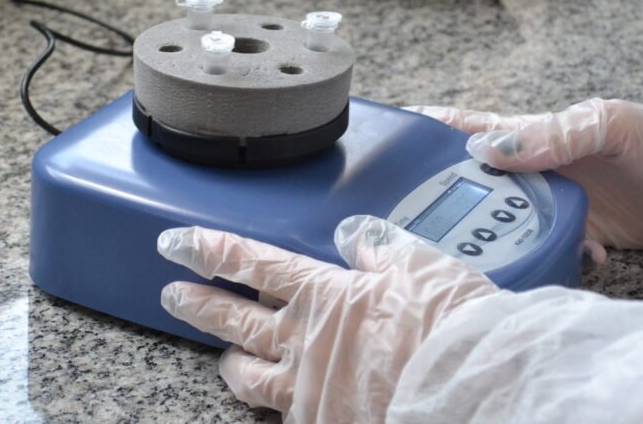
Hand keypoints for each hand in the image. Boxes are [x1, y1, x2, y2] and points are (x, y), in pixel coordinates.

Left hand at [157, 216, 498, 420]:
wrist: (469, 391)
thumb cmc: (451, 326)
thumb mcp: (423, 266)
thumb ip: (382, 247)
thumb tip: (355, 236)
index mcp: (324, 293)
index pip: (251, 263)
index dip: (208, 251)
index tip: (175, 243)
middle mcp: (305, 341)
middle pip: (234, 319)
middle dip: (198, 305)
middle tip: (173, 296)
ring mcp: (309, 391)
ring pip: (247, 376)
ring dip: (230, 363)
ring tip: (223, 357)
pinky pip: (282, 415)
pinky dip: (275, 405)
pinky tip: (279, 402)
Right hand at [407, 99, 642, 248]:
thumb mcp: (605, 124)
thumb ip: (551, 136)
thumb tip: (488, 151)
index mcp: (531, 137)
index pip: (467, 130)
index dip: (427, 134)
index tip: (388, 143)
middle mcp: (534, 173)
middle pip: (475, 188)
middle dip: (449, 202)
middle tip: (426, 221)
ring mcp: (554, 206)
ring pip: (506, 226)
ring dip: (500, 240)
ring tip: (500, 253)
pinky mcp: (580, 237)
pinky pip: (549, 253)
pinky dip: (553, 260)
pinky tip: (579, 259)